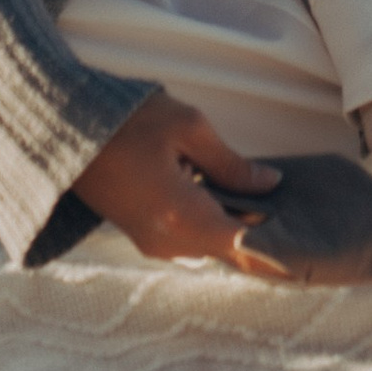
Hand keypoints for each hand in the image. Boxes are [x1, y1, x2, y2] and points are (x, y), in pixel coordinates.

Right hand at [75, 90, 284, 267]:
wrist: (64, 130)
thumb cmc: (126, 120)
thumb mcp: (188, 128)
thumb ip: (231, 163)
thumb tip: (269, 184)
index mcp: (182, 216)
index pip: (243, 246)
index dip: (277, 245)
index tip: (306, 241)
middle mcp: (167, 241)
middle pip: (228, 250)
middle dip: (260, 233)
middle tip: (295, 214)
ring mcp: (151, 242)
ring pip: (209, 245)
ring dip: (235, 228)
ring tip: (265, 201)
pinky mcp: (142, 234)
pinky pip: (188, 239)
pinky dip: (212, 224)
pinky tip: (227, 197)